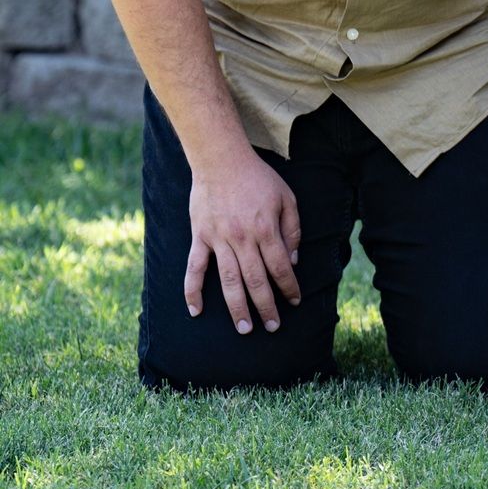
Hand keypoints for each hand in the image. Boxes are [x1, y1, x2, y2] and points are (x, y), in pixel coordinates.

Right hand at [186, 150, 301, 333]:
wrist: (221, 160)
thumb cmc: (258, 178)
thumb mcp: (287, 197)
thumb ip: (292, 229)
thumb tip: (293, 260)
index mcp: (266, 229)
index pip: (280, 267)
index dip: (289, 287)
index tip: (294, 302)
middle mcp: (242, 239)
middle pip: (256, 281)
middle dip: (266, 307)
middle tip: (272, 327)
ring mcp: (218, 240)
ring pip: (228, 281)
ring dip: (236, 307)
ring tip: (244, 328)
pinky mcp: (199, 238)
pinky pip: (194, 269)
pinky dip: (192, 291)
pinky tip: (196, 311)